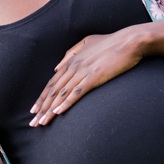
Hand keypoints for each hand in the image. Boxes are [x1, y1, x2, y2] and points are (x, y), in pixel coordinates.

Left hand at [29, 28, 145, 125]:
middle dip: (41, 108)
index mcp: (71, 61)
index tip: (34, 110)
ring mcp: (83, 72)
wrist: (129, 41)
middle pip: (53, 91)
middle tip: (33, 122)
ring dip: (50, 110)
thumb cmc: (111, 42)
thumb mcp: (87, 42)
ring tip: (42, 122)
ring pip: (61, 94)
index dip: (41, 98)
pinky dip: (66, 103)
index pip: (52, 83)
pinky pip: (76, 92)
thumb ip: (71, 53)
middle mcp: (73, 67)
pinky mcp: (94, 77)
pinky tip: (58, 112)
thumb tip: (57, 66)